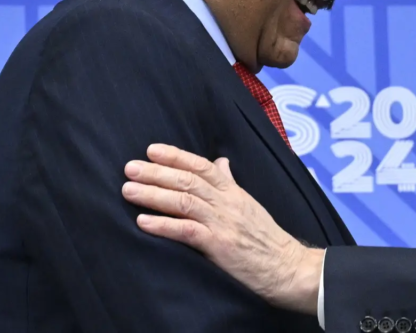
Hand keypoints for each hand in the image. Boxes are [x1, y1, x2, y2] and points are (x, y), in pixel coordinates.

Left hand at [122, 144, 322, 312]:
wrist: (286, 266)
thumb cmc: (265, 237)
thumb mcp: (249, 204)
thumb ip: (231, 183)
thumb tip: (220, 162)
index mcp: (233, 192)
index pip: (203, 167)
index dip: (176, 156)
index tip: (151, 150)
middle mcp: (227, 203)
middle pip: (188, 181)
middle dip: (156, 173)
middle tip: (130, 168)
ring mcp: (223, 223)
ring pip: (184, 202)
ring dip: (153, 195)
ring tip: (129, 190)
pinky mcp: (219, 245)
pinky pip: (187, 231)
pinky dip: (164, 225)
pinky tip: (143, 221)